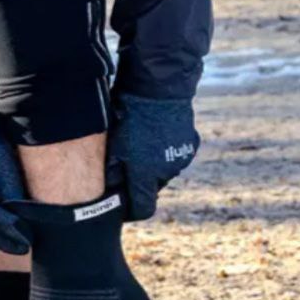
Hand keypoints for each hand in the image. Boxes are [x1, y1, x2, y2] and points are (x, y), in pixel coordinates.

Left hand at [106, 94, 199, 220]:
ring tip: (139, 146)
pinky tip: (153, 136)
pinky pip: (174, 156)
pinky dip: (164, 152)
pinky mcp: (190, 144)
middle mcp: (166, 173)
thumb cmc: (129, 117)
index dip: (132, 211)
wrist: (158, 88)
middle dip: (140, 183)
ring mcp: (181, 159)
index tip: (123, 207)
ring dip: (153, 166)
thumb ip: (112, 174)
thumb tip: (109, 191)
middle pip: (152, 189)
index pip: (143, 210)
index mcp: (146, 177)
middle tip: (125, 165)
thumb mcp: (113, 146)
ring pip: (163, 172)